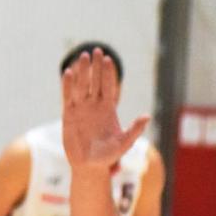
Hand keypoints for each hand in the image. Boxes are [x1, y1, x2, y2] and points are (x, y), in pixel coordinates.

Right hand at [62, 49, 149, 172]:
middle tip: (96, 50)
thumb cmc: (108, 156)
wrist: (89, 165)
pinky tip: (68, 73)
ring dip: (82, 72)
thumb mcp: (124, 143)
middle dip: (96, 67)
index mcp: (109, 109)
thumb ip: (134, 129)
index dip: (109, 74)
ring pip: (81, 86)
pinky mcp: (68, 115)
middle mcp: (94, 106)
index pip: (109, 87)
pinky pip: (67, 97)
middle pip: (95, 82)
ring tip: (82, 56)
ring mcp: (81, 109)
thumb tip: (147, 116)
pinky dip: (67, 85)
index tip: (108, 60)